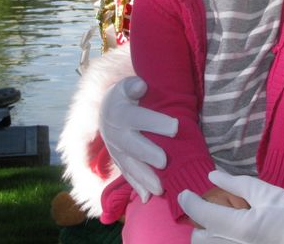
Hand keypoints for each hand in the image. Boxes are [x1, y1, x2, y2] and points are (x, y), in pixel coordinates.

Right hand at [99, 76, 178, 201]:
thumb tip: (140, 86)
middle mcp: (116, 134)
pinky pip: (127, 176)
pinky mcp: (120, 162)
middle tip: (164, 161)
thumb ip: (133, 86)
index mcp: (120, 113)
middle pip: (132, 146)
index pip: (137, 117)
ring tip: (160, 189)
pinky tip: (148, 198)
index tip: (175, 126)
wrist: (108, 110)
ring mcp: (116, 151)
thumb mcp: (127, 86)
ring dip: (144, 178)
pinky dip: (137, 187)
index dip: (155, 122)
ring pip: (130, 166)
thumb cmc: (126, 97)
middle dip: (148, 154)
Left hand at [178, 170, 283, 243]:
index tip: (184, 194)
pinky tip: (231, 235)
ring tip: (222, 224)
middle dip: (201, 221)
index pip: (201, 213)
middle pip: (199, 236)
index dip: (189, 201)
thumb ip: (238, 184)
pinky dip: (219, 242)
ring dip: (208, 235)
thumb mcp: (268, 194)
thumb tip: (213, 176)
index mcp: (238, 226)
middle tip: (211, 210)